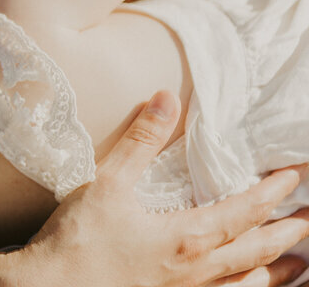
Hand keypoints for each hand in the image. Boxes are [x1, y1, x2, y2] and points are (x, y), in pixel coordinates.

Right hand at [0, 91, 308, 286]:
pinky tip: (252, 285)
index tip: (293, 177)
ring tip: (300, 261)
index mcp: (186, 238)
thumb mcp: (109, 182)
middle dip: (288, 232)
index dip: (272, 194)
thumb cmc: (79, 241)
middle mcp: (196, 273)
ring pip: (248, 284)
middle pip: (257, 251)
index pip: (244, 212)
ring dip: (278, 269)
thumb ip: (141, 141)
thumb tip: (167, 98)